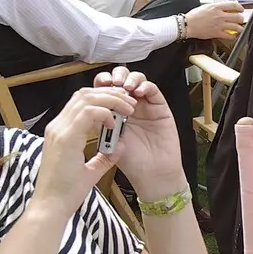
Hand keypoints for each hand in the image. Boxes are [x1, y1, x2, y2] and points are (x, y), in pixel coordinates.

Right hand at [31, 84, 141, 217]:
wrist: (51, 207)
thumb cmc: (65, 193)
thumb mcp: (89, 171)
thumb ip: (104, 158)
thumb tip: (120, 147)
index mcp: (61, 132)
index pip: (81, 102)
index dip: (103, 99)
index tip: (122, 106)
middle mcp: (57, 127)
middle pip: (83, 94)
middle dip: (110, 93)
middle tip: (129, 102)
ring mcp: (59, 130)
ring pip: (86, 98)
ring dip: (110, 99)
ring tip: (128, 108)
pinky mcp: (65, 138)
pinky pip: (87, 113)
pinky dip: (104, 113)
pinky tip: (115, 123)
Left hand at [92, 67, 182, 190]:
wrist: (152, 176)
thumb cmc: (132, 164)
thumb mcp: (108, 144)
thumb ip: (101, 128)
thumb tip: (92, 110)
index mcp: (113, 114)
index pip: (104, 91)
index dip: (100, 85)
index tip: (96, 89)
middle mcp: (128, 107)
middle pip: (119, 80)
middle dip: (113, 77)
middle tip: (111, 84)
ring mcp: (145, 106)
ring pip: (136, 79)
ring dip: (129, 79)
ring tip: (125, 88)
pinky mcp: (160, 108)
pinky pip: (153, 90)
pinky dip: (146, 86)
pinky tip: (139, 92)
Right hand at [183, 1, 245, 40]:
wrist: (187, 24)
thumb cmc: (194, 15)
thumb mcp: (205, 6)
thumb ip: (215, 7)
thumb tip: (222, 8)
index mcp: (217, 7)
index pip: (234, 5)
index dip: (240, 8)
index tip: (241, 10)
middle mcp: (220, 15)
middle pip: (237, 17)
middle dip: (241, 19)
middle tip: (240, 20)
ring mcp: (219, 25)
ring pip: (236, 27)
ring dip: (239, 28)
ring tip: (239, 29)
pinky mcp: (217, 33)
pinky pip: (229, 36)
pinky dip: (233, 36)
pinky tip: (232, 35)